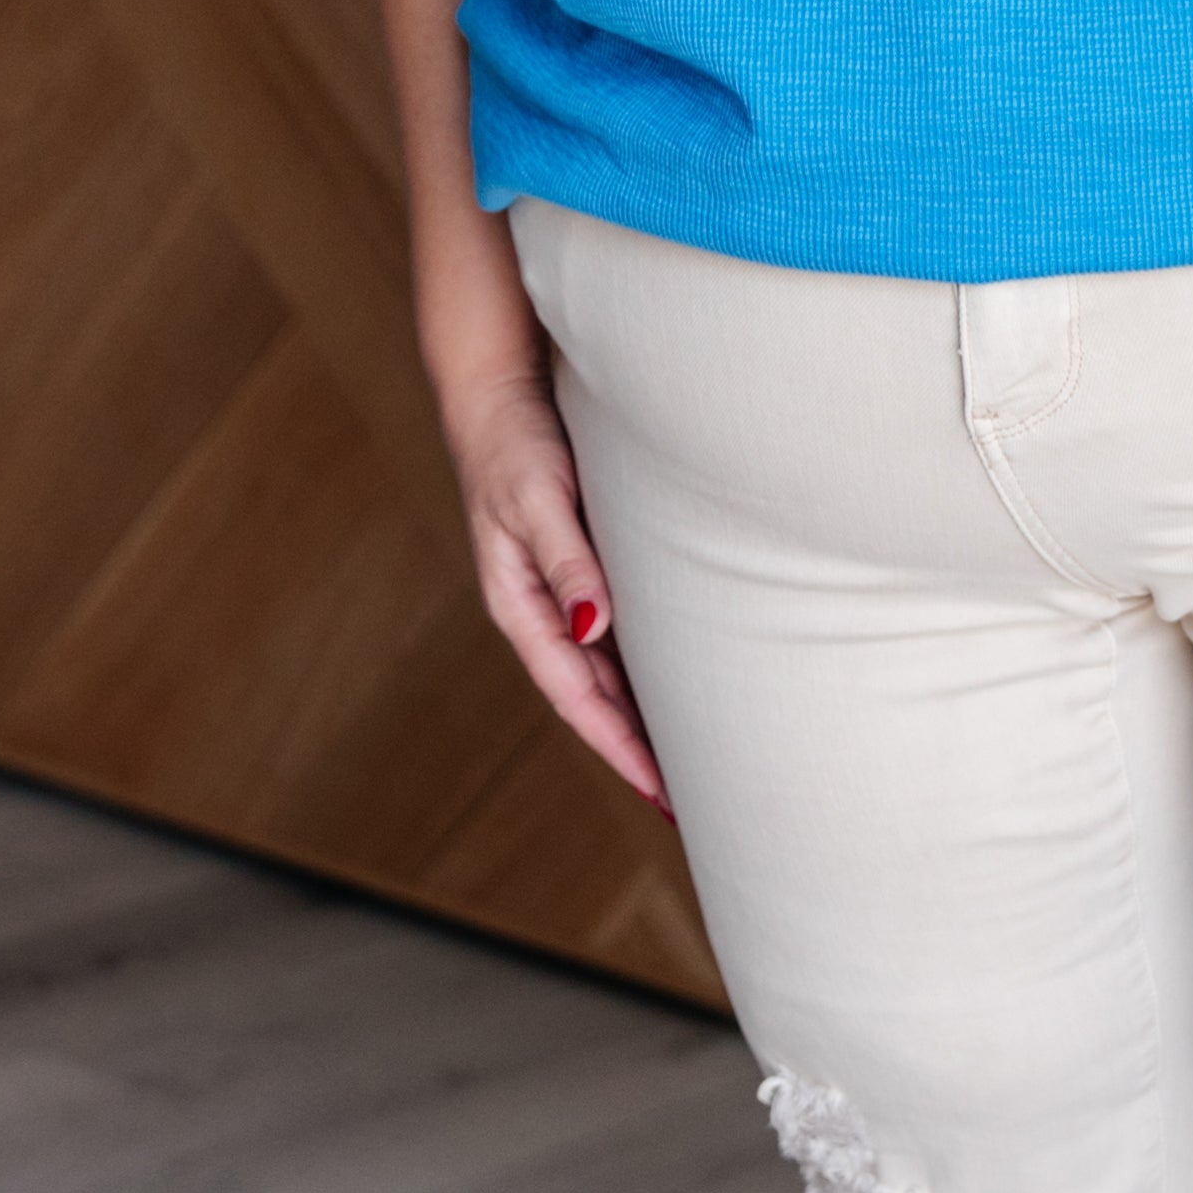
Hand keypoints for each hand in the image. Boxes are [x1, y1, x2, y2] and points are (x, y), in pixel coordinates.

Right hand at [443, 365, 669, 810]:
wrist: (498, 392)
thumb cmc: (515, 444)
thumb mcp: (537, 501)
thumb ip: (567, 563)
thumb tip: (592, 630)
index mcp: (521, 608)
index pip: (579, 698)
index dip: (620, 748)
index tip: (662, 793)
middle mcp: (543, 612)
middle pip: (595, 699)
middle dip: (637, 751)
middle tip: (691, 801)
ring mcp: (563, 594)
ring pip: (609, 673)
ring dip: (645, 717)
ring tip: (694, 760)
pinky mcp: (584, 568)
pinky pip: (618, 638)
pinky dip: (646, 671)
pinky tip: (681, 686)